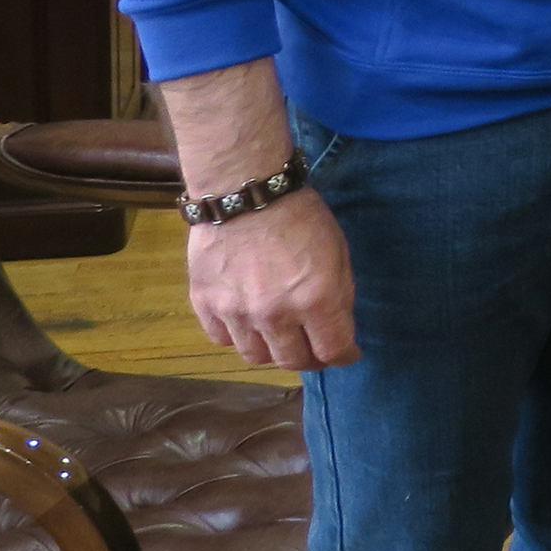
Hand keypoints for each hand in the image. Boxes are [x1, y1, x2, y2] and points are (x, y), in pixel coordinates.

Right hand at [188, 190, 359, 371]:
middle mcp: (275, 314)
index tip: (345, 352)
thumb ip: (339, 295)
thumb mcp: (338, 251)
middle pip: (292, 361)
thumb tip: (337, 328)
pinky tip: (246, 322)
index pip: (333, 351)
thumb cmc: (300, 215)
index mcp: (316, 300)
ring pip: (255, 356)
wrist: (245, 189)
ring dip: (271, 350)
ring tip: (278, 336)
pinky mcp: (205, 303)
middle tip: (312, 348)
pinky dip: (237, 335)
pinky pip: (222, 338)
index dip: (343, 356)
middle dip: (309, 357)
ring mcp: (236, 312)